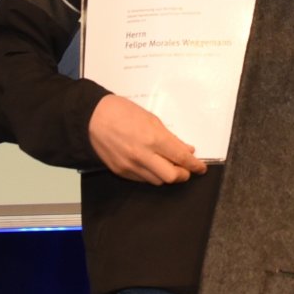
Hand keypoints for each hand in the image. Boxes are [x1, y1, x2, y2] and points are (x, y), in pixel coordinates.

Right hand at [88, 94, 205, 185]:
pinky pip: (143, 180)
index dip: (194, 165)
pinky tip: (154, 167)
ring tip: (170, 166)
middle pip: (172, 176)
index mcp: (153, 139)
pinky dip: (152, 176)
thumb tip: (186, 149)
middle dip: (183, 175)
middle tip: (187, 170)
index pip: (181, 158)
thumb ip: (170, 137)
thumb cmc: (121, 112)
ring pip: (158, 181)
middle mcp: (143, 156)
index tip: (200, 167)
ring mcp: (131, 166)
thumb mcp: (151, 119)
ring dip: (167, 176)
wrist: (93, 118)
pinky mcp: (121, 172)